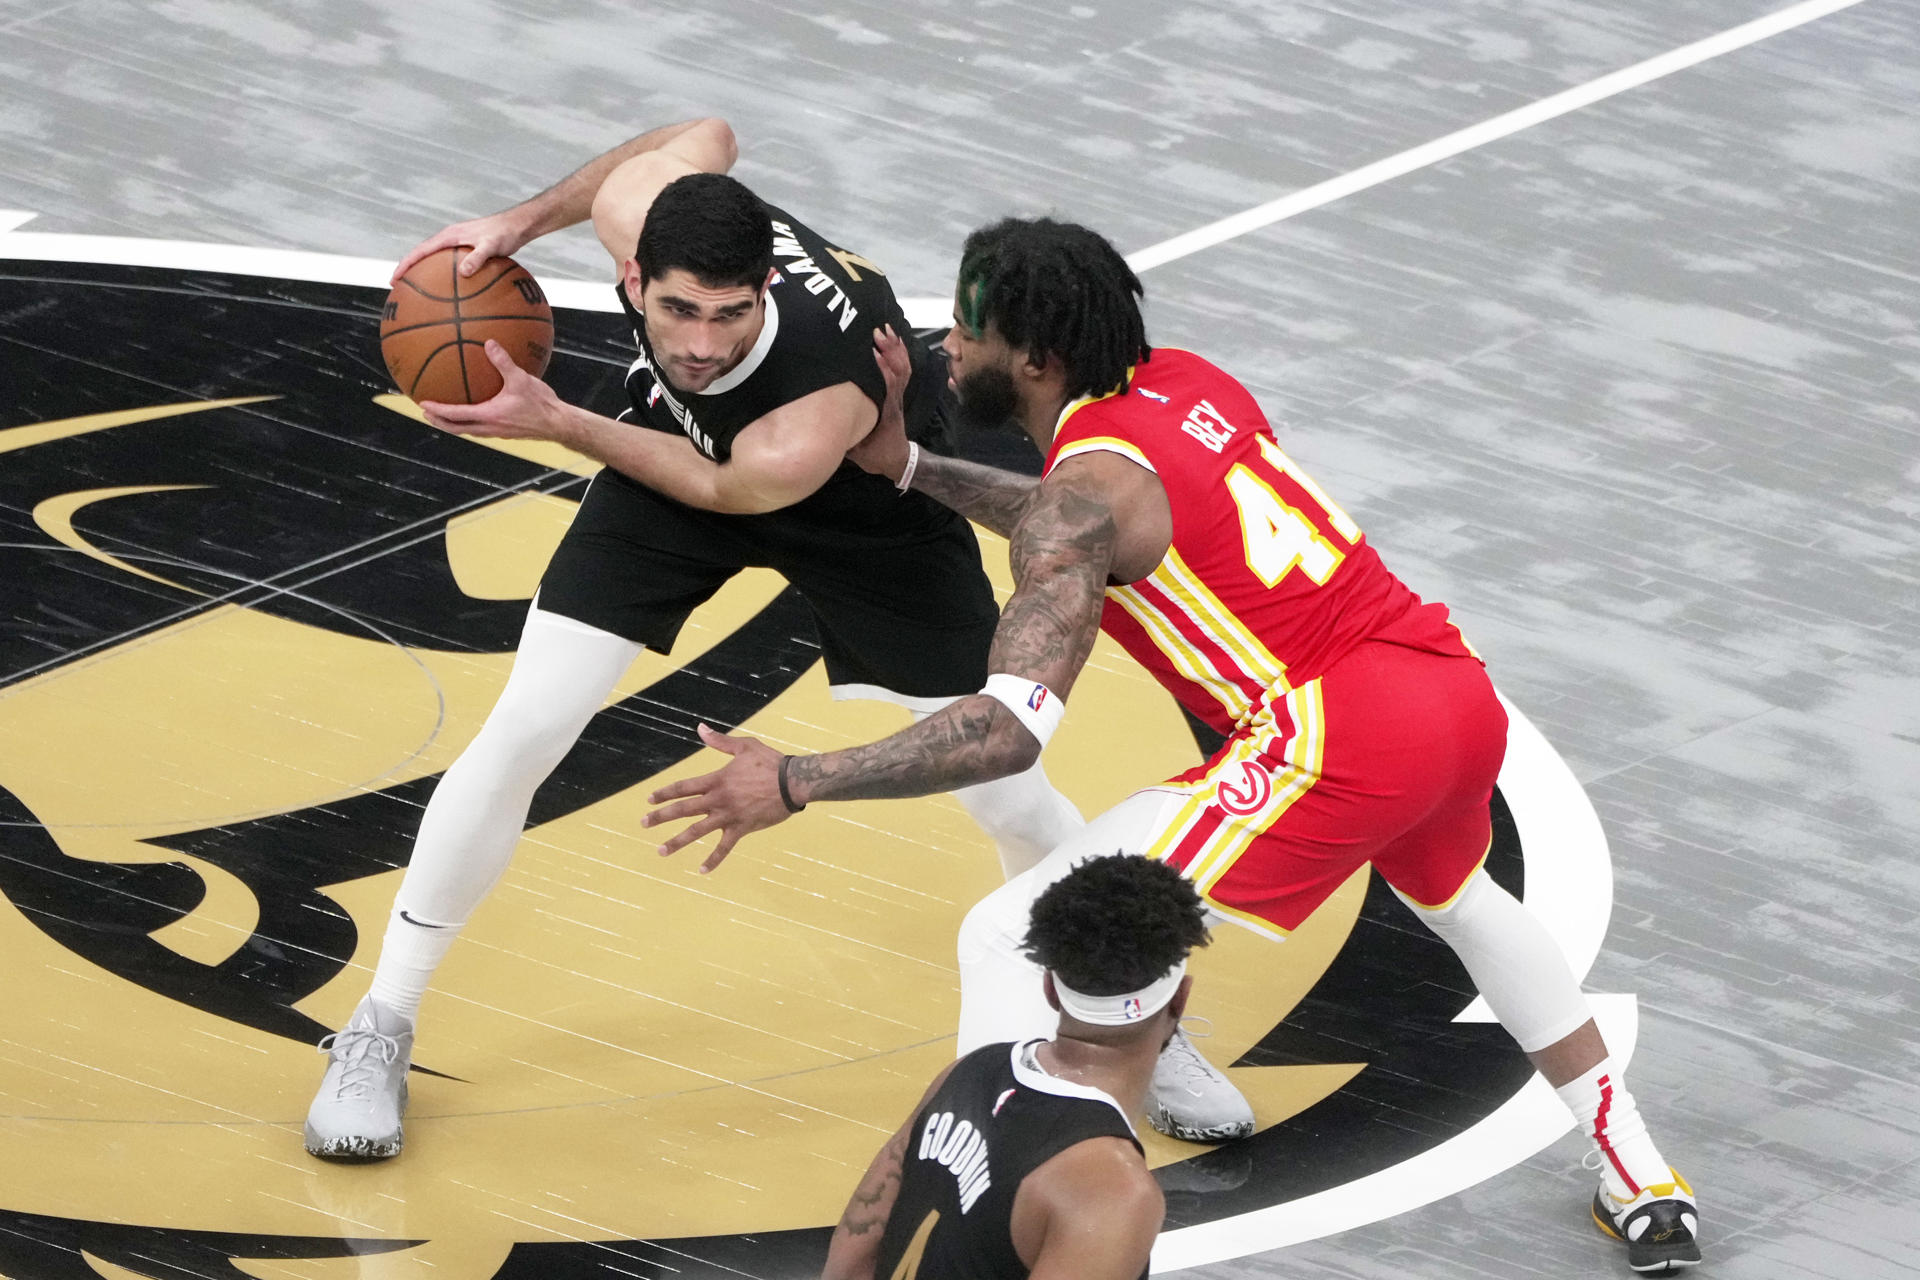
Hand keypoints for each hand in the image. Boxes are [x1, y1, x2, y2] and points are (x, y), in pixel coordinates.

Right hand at [392, 208, 533, 282]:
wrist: (517, 226)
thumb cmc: (505, 234)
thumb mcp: (492, 246)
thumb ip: (478, 257)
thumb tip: (464, 272)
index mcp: (449, 236)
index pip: (420, 251)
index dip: (405, 265)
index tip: (394, 279)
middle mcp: (449, 239)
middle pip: (421, 255)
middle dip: (408, 270)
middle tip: (397, 288)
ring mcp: (456, 245)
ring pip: (433, 260)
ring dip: (422, 272)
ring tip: (415, 291)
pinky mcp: (465, 251)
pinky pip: (448, 265)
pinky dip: (441, 275)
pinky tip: (447, 292)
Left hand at [419, 341, 570, 440]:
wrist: (558, 424)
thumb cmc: (541, 404)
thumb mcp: (521, 379)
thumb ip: (503, 362)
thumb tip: (489, 343)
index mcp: (488, 416)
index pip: (455, 415)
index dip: (437, 410)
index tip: (422, 403)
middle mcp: (489, 427)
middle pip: (456, 428)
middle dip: (439, 421)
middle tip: (426, 412)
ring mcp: (497, 432)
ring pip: (468, 430)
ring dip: (453, 424)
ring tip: (444, 415)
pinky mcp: (505, 431)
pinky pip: (480, 428)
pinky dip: (469, 421)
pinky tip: (475, 410)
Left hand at [643, 723, 794, 871]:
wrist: (793, 782)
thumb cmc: (770, 762)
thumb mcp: (744, 747)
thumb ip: (720, 741)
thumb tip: (700, 728)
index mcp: (717, 780)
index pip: (684, 787)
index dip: (665, 793)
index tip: (650, 800)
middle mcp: (718, 799)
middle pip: (683, 809)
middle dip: (661, 816)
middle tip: (643, 823)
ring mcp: (729, 816)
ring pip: (697, 831)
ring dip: (677, 841)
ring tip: (660, 851)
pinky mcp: (742, 828)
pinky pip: (724, 847)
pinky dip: (714, 859)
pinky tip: (702, 870)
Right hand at [848, 324, 912, 482]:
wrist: (896, 460)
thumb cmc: (876, 455)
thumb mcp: (857, 450)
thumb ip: (844, 436)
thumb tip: (821, 423)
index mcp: (884, 413)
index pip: (887, 387)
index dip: (881, 369)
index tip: (870, 353)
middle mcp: (894, 401)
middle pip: (898, 371)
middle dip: (889, 350)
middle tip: (876, 332)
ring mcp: (898, 397)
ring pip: (903, 368)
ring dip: (895, 348)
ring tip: (884, 329)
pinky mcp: (898, 394)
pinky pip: (904, 370)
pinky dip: (900, 353)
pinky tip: (893, 340)